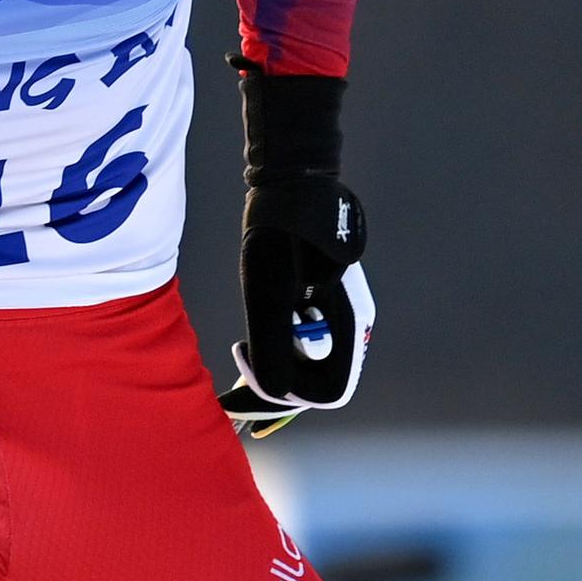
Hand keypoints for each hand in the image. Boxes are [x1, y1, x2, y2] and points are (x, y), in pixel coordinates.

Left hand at [227, 66, 373, 436]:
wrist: (292, 183)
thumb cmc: (281, 234)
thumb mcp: (269, 291)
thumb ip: (273, 343)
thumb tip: (274, 394)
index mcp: (347, 326)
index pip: (326, 393)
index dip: (284, 397)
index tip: (245, 365)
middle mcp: (350, 325)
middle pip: (316, 381)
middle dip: (274, 385)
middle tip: (231, 378)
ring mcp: (338, 312)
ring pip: (308, 360)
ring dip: (275, 362)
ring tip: (242, 348)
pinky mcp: (323, 298)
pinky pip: (303, 337)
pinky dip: (277, 343)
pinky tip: (253, 331)